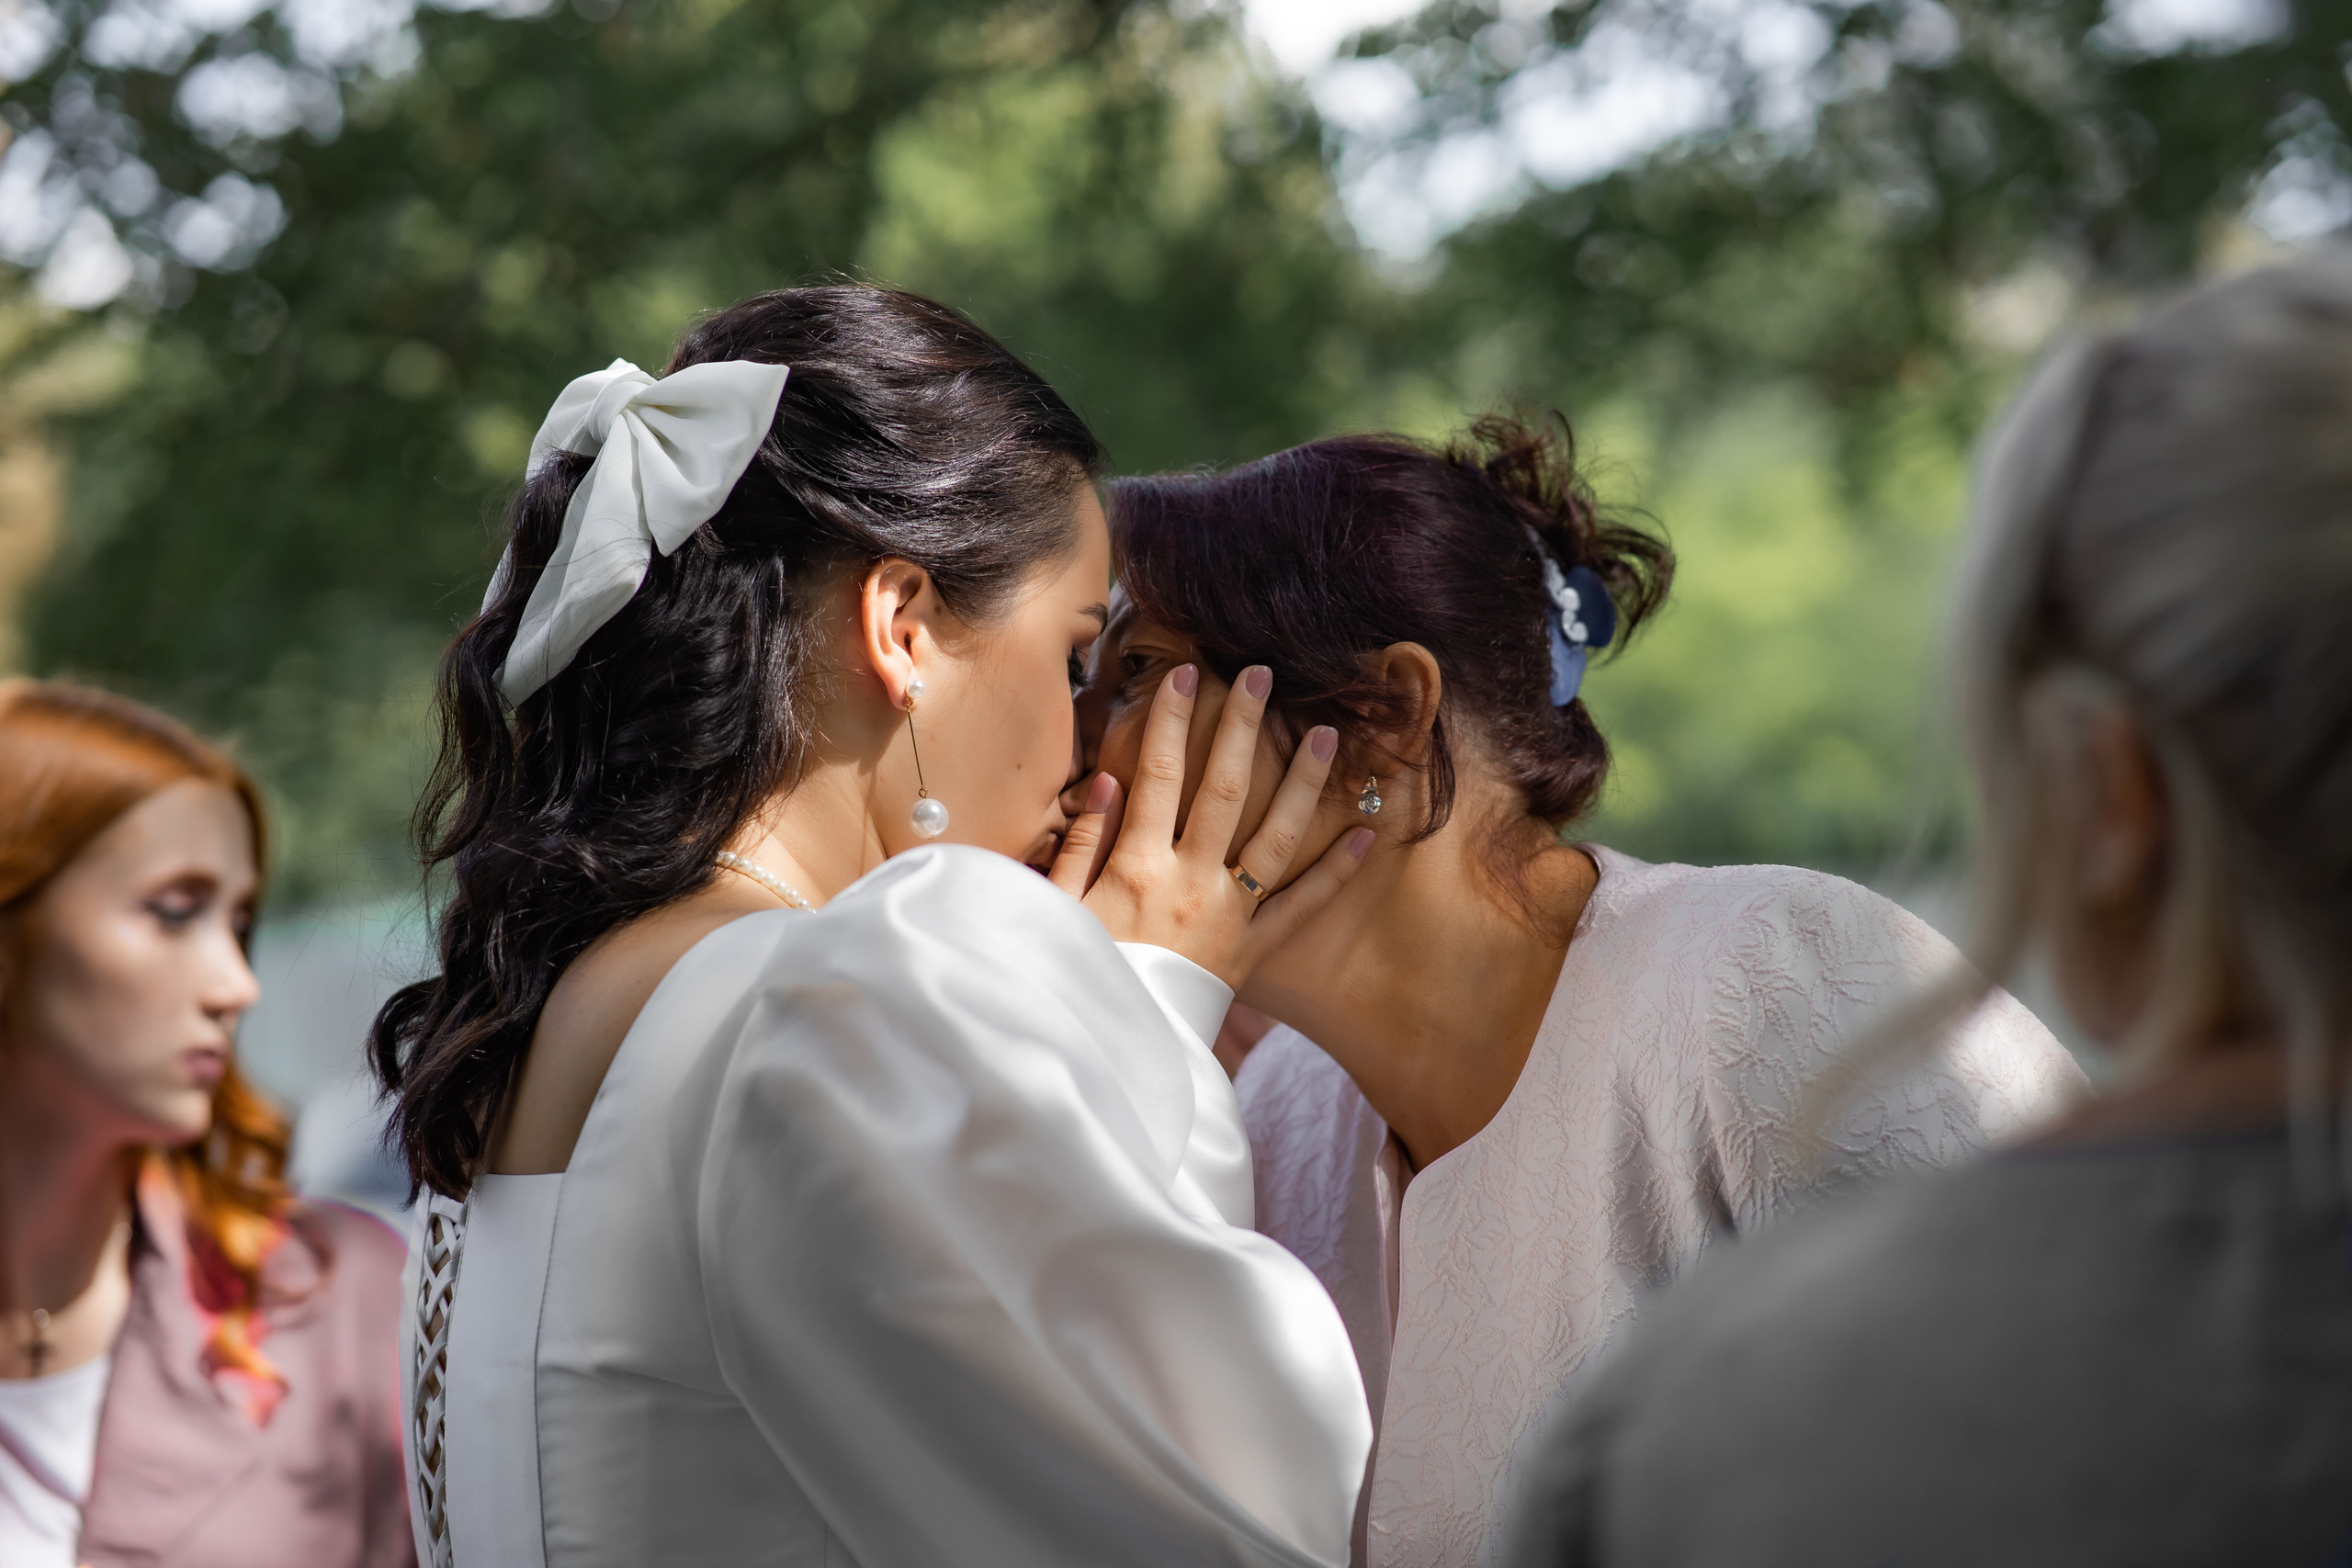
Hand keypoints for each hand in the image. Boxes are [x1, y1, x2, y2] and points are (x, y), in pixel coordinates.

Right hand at [1050, 662, 1372, 989]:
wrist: (1110, 1052)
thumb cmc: (1076, 975)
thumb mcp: (1060, 909)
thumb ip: (1083, 845)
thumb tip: (1108, 783)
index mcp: (1137, 867)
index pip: (1158, 776)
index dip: (1171, 721)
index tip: (1186, 675)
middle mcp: (1189, 882)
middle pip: (1224, 790)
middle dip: (1242, 726)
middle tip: (1263, 674)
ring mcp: (1228, 915)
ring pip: (1274, 836)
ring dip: (1303, 783)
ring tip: (1327, 734)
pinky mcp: (1252, 950)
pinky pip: (1300, 907)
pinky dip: (1335, 871)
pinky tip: (1365, 834)